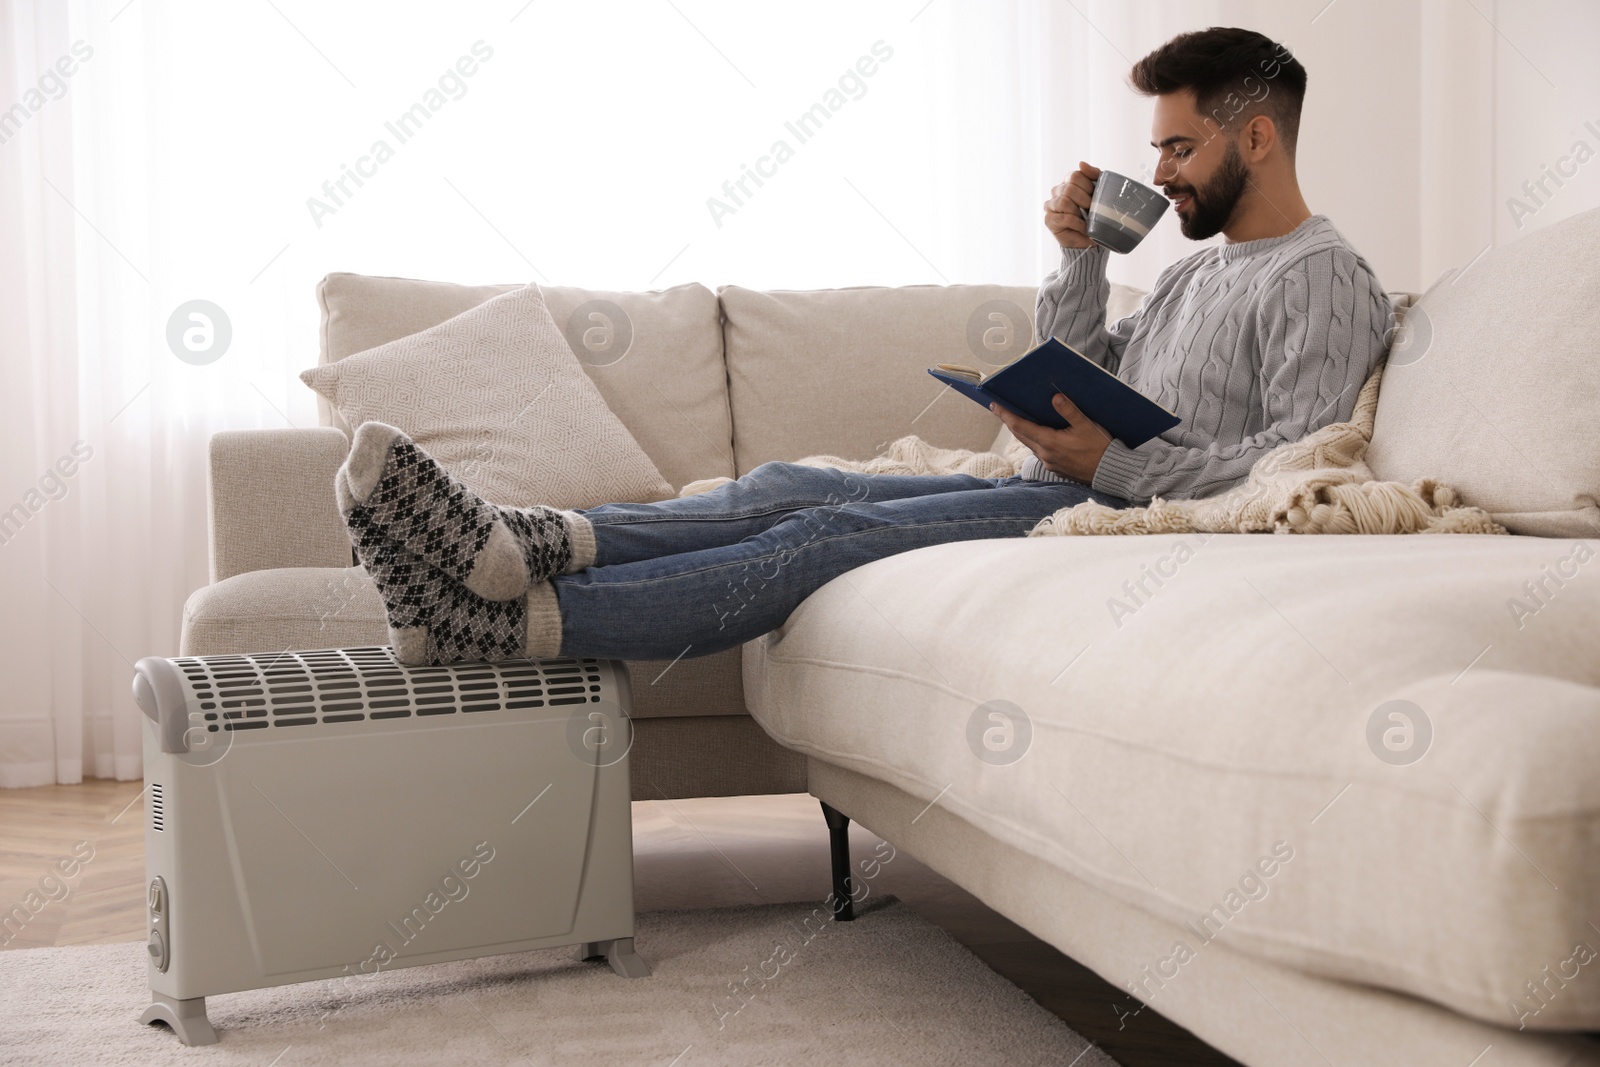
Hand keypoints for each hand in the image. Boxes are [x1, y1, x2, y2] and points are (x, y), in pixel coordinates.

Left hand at [990, 393, 1111, 482]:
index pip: (1020, 426)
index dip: (1006, 415)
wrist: (1109, 472)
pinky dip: (1034, 441)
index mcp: (1049, 442)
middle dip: (1010, 422)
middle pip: (1021, 436)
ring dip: (1022, 432)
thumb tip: (1055, 397)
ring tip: (1017, 419)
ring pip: (1029, 444)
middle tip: (1000, 409)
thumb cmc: (1100, 447)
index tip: (994, 405)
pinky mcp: (1056, 468)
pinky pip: (1039, 452)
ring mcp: (1050, 463)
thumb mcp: (1086, 425)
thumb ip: (1069, 411)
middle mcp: (1045, 454)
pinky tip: (1038, 435)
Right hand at [1044, 162, 1101, 249]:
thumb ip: (1093, 175)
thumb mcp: (1099, 191)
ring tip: (1086, 219)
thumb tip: (1081, 163)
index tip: (1095, 197)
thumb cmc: (1096, 214)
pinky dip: (1078, 224)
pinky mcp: (1049, 220)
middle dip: (1085, 200)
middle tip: (1092, 209)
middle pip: (1069, 188)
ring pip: (1064, 202)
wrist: (1092, 238)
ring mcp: (1051, 206)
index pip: (1075, 175)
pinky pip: (1064, 217)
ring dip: (1080, 212)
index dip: (1087, 186)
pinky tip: (1083, 228)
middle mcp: (1057, 192)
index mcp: (1068, 182)